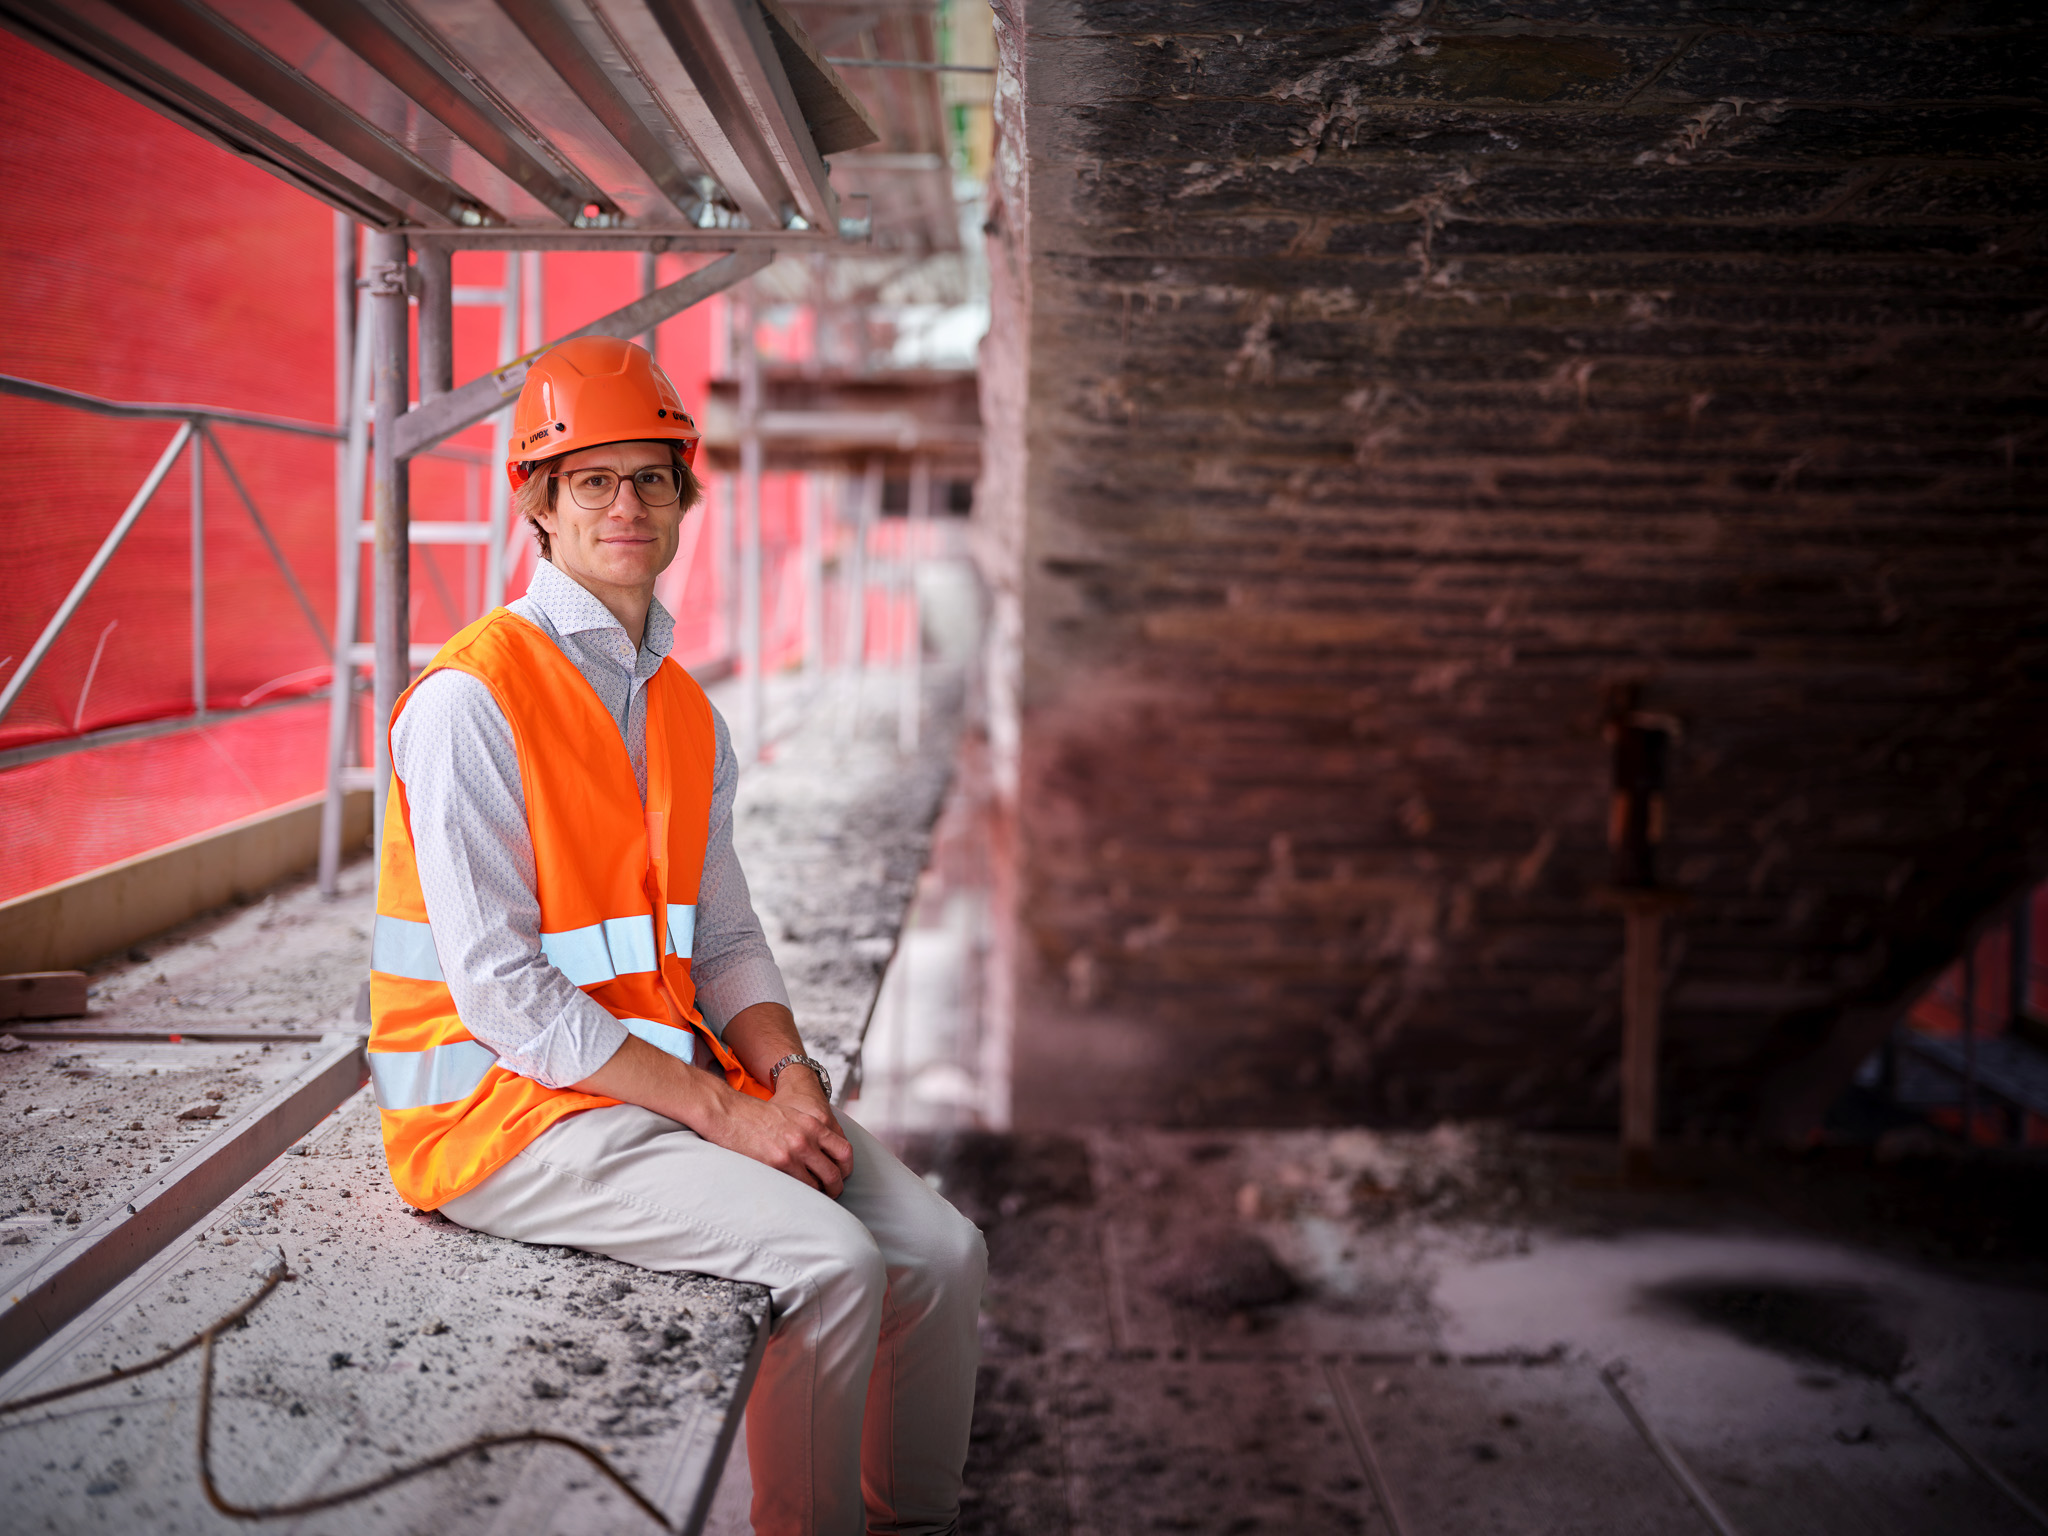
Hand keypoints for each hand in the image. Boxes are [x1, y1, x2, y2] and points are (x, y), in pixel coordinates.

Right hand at [707, 1086, 852, 1196]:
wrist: (728, 1112)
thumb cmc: (755, 1116)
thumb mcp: (792, 1116)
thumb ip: (809, 1133)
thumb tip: (820, 1156)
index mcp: (813, 1125)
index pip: (844, 1151)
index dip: (845, 1169)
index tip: (840, 1177)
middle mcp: (806, 1139)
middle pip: (833, 1174)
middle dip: (834, 1189)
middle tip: (829, 1195)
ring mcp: (792, 1153)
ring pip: (815, 1186)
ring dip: (814, 1195)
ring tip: (810, 1200)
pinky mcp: (775, 1165)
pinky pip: (795, 1188)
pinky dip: (797, 1196)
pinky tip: (793, 1197)